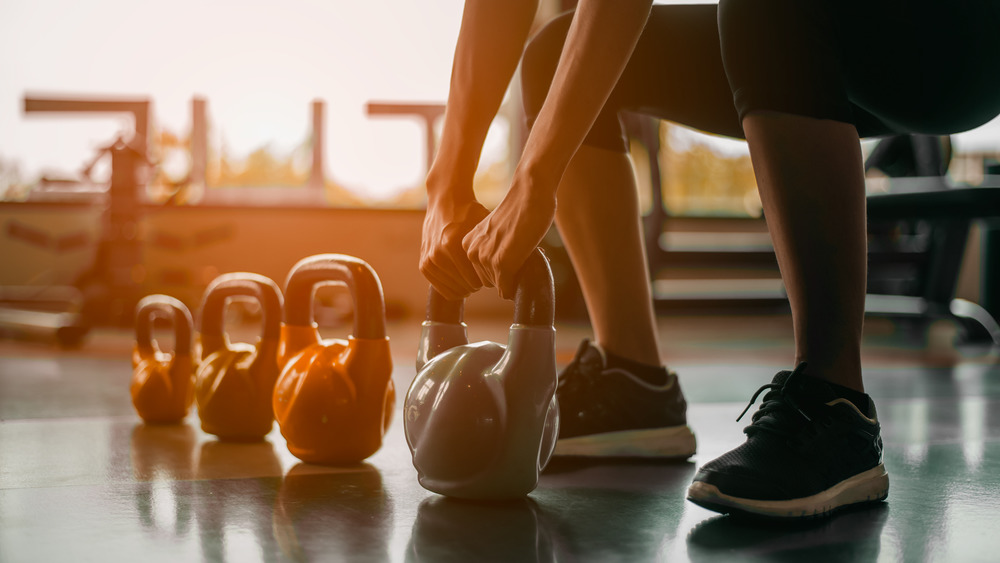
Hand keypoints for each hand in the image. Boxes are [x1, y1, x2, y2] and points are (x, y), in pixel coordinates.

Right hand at [420, 193, 489, 300]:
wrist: (445, 201)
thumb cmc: (469, 212)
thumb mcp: (484, 226)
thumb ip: (493, 248)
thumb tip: (509, 271)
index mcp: (453, 244)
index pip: (476, 280)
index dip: (488, 280)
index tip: (493, 273)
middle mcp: (438, 253)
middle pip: (466, 287)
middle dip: (478, 284)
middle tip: (484, 276)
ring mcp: (429, 260)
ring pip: (454, 291)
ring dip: (465, 287)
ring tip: (473, 277)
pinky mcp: (423, 265)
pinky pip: (441, 288)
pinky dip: (453, 287)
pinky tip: (462, 280)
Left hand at [462, 174, 556, 299]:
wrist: (530, 194)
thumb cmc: (519, 210)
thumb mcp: (496, 232)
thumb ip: (491, 247)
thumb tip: (498, 272)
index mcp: (468, 244)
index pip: (481, 273)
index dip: (500, 268)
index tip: (511, 251)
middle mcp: (472, 252)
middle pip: (489, 282)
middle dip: (506, 274)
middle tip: (519, 253)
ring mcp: (485, 258)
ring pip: (499, 286)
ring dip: (513, 277)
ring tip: (523, 252)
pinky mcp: (501, 263)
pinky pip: (507, 289)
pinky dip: (517, 285)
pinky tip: (525, 263)